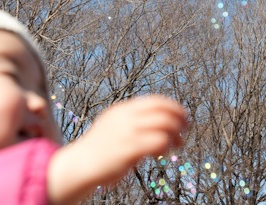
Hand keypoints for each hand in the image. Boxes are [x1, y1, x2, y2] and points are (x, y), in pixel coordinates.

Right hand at [47, 95, 187, 204]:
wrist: (79, 165)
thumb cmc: (99, 148)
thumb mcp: (114, 125)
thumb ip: (133, 120)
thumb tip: (158, 122)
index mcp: (123, 109)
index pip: (155, 100)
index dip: (173, 106)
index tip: (183, 115)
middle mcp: (126, 117)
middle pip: (164, 111)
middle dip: (180, 119)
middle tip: (185, 130)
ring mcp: (127, 132)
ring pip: (165, 124)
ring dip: (176, 134)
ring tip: (178, 144)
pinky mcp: (129, 148)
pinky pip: (159, 141)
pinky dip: (166, 146)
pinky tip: (162, 154)